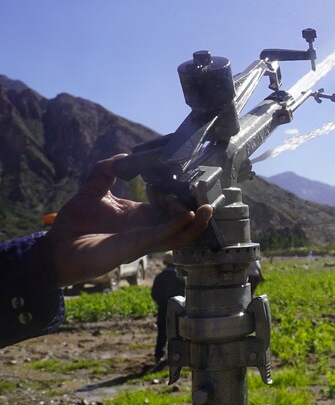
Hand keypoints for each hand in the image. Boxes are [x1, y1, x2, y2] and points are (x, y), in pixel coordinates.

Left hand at [46, 155, 213, 286]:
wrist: (58, 248)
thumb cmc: (74, 225)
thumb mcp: (92, 189)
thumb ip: (106, 170)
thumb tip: (123, 156)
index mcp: (139, 215)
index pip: (168, 205)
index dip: (179, 194)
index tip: (185, 180)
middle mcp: (147, 227)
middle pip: (182, 221)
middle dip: (194, 207)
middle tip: (196, 193)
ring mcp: (146, 238)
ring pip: (182, 234)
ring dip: (196, 222)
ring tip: (206, 207)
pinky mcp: (140, 245)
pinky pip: (167, 237)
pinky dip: (180, 227)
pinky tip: (187, 214)